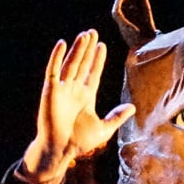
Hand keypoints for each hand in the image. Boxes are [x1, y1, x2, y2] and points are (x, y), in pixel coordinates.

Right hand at [19, 30, 134, 183]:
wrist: (61, 150)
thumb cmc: (79, 143)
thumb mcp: (103, 129)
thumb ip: (116, 117)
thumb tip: (133, 108)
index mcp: (85, 97)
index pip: (92, 73)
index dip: (97, 60)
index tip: (102, 46)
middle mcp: (73, 90)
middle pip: (82, 64)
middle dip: (87, 49)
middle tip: (92, 33)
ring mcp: (61, 90)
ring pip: (70, 64)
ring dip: (77, 49)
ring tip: (85, 35)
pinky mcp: (50, 91)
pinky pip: (53, 71)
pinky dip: (57, 57)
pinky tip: (62, 44)